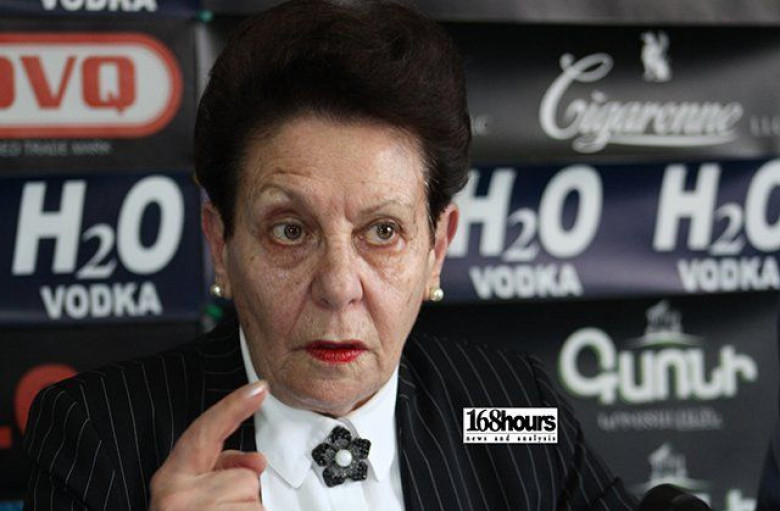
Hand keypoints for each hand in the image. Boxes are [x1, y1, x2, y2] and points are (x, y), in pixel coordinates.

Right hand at [149, 381, 268, 509]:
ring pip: (252, 498)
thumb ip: (222, 471)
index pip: (204, 431)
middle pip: (242, 476)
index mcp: (170, 480)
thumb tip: (258, 461)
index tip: (259, 388)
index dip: (234, 406)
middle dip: (240, 496)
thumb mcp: (193, 497)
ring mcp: (199, 509)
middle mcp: (179, 495)